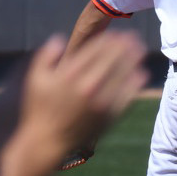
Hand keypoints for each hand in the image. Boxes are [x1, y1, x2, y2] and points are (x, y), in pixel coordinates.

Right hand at [22, 31, 147, 161]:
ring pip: (123, 74)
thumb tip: (60, 38)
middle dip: (125, 45)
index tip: (117, 34)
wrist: (48, 141)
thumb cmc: (40, 109)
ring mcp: (101, 101)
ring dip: (134, 59)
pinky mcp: (109, 115)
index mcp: (70, 73)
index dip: (110, 39)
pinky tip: (140, 74)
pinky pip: (127, 95)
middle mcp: (87, 85)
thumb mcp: (35, 79)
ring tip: (140, 51)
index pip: (96, 49)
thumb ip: (46, 56)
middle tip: (133, 37)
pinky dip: (136, 83)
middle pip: (113, 58)